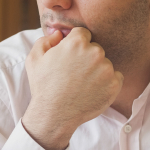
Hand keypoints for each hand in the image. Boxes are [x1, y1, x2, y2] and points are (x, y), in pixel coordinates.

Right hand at [22, 27, 123, 149]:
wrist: (54, 115)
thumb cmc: (43, 86)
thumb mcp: (34, 59)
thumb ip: (47, 40)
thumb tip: (60, 34)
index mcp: (76, 43)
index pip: (83, 34)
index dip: (75, 44)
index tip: (70, 57)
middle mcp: (95, 52)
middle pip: (95, 48)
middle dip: (87, 57)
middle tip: (75, 73)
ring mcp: (107, 69)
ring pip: (105, 63)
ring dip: (97, 70)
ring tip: (82, 84)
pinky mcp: (114, 84)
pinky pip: (116, 77)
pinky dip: (107, 83)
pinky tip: (93, 90)